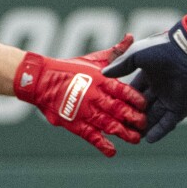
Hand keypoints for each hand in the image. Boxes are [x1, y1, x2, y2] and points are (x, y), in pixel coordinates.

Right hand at [14, 35, 147, 156]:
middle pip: (118, 109)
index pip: (122, 89)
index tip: (145, 104)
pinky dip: (102, 144)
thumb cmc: (71, 68)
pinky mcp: (74, 123)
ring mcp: (84, 111)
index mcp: (100, 79)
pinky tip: (112, 151)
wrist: (41, 80)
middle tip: (145, 124)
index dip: (135, 98)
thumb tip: (132, 36)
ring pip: (108, 124)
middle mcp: (94, 95)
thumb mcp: (94, 58)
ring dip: (123, 133)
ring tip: (135, 139)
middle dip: (133, 118)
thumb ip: (116, 52)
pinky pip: (90, 136)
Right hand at [102, 21, 186, 142]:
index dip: (124, 102)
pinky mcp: (180, 105)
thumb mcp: (136, 55)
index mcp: (149, 75)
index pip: (134, 93)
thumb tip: (103, 73)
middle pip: (143, 108)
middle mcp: (159, 88)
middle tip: (120, 129)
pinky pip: (168, 121)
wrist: (186, 50)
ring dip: (145, 128)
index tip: (112, 112)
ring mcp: (170, 97)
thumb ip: (121, 65)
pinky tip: (148, 139)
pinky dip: (159, 131)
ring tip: (132, 139)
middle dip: (133, 118)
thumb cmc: (161, 48)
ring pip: (155, 117)